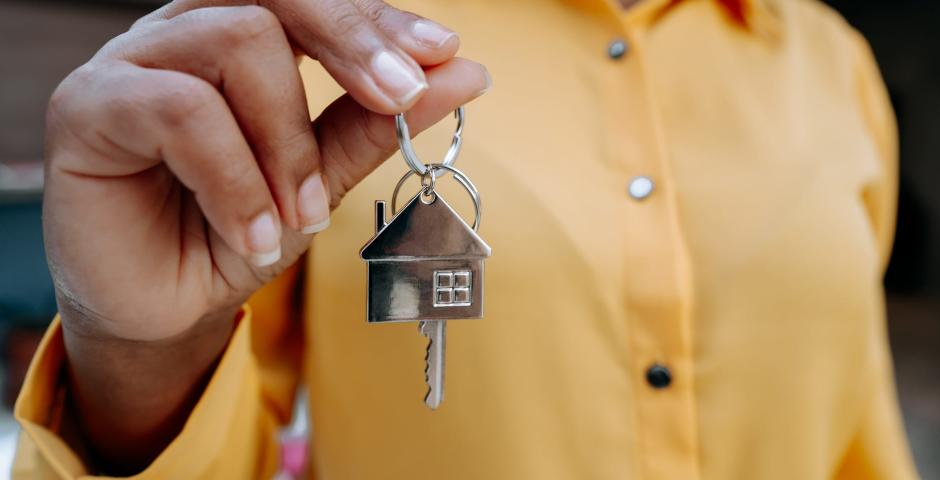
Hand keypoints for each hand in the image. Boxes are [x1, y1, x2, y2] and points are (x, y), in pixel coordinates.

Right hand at [42, 0, 487, 470]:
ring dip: (287, 142)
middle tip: (401, 98)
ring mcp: (132, 60)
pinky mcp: (88, 106)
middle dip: (350, 42)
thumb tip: (464, 71)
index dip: (377, 19)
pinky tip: (256, 232)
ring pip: (236, 43)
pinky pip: (181, 110)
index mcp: (239, 34)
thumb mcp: (321, 179)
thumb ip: (376, 122)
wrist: (168, 307)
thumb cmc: (238, 231)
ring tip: (300, 216)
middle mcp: (185, 32)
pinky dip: (237, 178)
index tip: (442, 52)